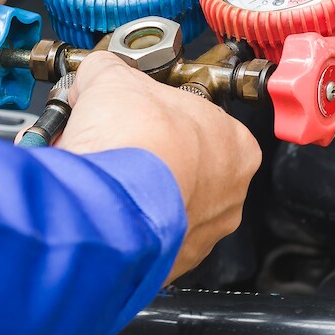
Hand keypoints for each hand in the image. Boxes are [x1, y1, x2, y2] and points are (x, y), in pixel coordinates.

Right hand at [57, 52, 261, 281]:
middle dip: (145, 155)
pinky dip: (124, 224)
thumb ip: (110, 71)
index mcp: (236, 145)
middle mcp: (230, 194)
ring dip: (134, 191)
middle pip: (183, 165)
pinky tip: (100, 208)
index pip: (199, 120)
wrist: (108, 205)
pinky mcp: (172, 263)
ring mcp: (203, 233)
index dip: (158, 114)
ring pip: (166, 205)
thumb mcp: (114, 80)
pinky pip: (147, 238)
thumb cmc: (133, 143)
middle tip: (112, 145)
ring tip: (102, 177)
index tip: (133, 114)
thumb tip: (98, 71)